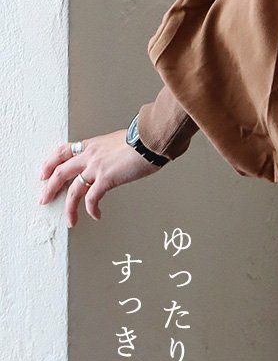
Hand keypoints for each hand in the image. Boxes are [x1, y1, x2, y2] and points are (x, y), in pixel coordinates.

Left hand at [38, 130, 161, 225]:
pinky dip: (92, 209)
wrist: (149, 141)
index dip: (50, 163)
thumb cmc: (143, 140)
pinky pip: (92, 198)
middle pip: (60, 172)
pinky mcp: (106, 179)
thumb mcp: (120, 141)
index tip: (44, 172)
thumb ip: (112, 150)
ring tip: (70, 220)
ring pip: (73, 189)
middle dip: (49, 187)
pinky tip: (96, 215)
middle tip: (44, 198)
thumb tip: (117, 158)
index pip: (63, 151)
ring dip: (69, 207)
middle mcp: (90, 156)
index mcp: (92, 145)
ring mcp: (96, 168)